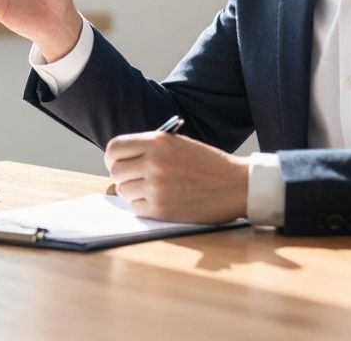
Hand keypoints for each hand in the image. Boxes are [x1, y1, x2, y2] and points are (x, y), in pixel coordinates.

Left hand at [105, 130, 248, 223]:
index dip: (113, 158)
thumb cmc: (208, 164)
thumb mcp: (178, 145)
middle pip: (116, 171)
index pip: (114, 148)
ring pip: (123, 191)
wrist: (237, 185)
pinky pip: (136, 209)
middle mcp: (154, 161)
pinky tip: (160, 202)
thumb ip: (149, 150)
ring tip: (153, 191)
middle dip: (122, 177)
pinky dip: (144, 208)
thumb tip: (117, 168)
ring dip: (134, 194)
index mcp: (158, 141)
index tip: (119, 164)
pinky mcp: (162, 208)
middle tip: (136, 181)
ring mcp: (157, 186)